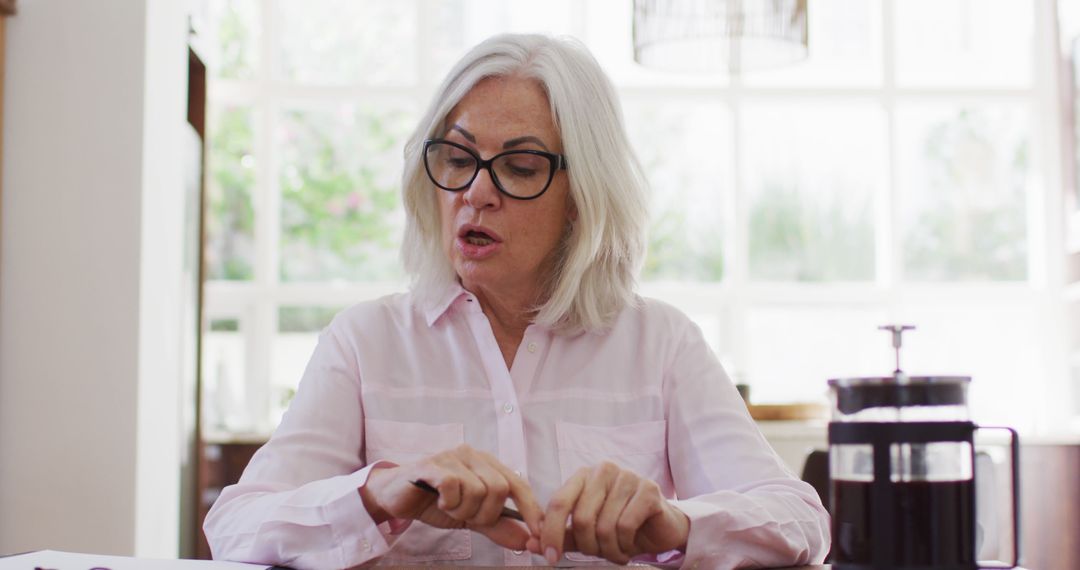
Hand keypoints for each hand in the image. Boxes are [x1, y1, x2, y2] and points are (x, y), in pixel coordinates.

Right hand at [359, 444, 542, 550]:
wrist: (396, 497)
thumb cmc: (435, 502)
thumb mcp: (471, 518)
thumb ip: (497, 526)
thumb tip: (526, 541)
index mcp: (487, 464)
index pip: (519, 485)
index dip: (531, 510)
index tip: (538, 534)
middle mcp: (473, 455)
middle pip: (499, 489)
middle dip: (486, 514)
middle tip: (467, 518)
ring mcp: (452, 457)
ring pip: (477, 490)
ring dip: (464, 510)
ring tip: (450, 508)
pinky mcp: (432, 464)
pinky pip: (453, 485)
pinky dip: (449, 502)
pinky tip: (440, 501)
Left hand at [530, 461, 689, 564]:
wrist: (661, 528)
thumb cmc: (620, 527)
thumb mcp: (586, 533)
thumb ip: (561, 536)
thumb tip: (531, 544)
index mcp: (584, 476)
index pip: (558, 502)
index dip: (550, 533)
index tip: (549, 557)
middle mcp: (604, 470)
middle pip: (581, 518)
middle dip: (588, 546)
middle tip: (599, 554)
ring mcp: (627, 477)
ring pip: (604, 526)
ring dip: (608, 550)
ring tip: (616, 552)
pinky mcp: (648, 490)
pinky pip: (625, 526)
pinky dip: (624, 545)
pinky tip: (629, 548)